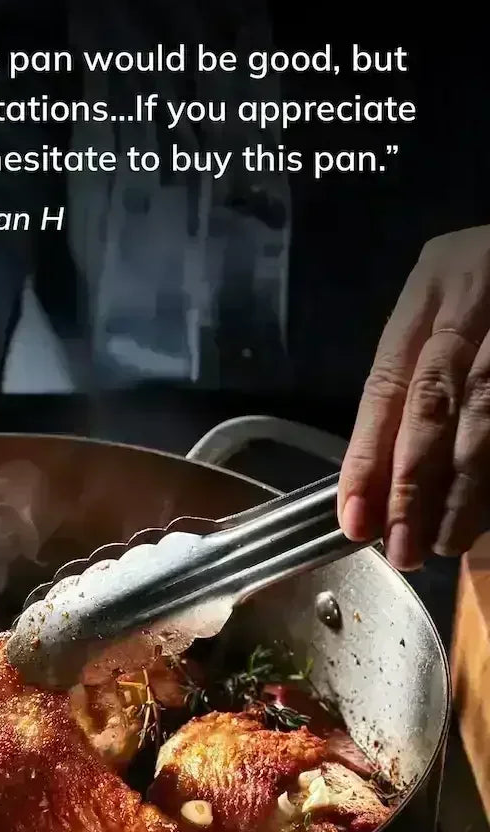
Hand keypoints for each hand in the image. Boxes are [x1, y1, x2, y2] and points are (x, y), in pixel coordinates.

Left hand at [338, 225, 489, 569]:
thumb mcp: (450, 301)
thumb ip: (419, 372)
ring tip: (443, 543)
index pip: (386, 381)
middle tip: (402, 548)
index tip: (354, 519)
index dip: (366, 456)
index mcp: (434, 283)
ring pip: (486, 416)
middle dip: (412, 484)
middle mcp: (477, 293)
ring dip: (463, 490)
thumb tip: (381, 476)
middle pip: (434, 402)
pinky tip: (486, 514)